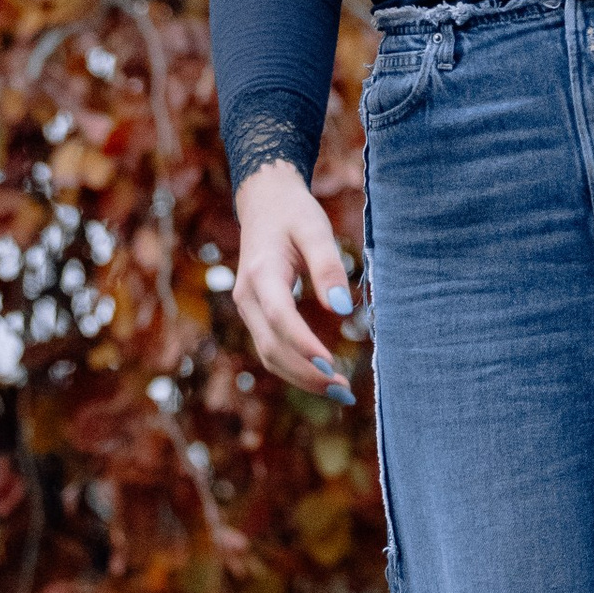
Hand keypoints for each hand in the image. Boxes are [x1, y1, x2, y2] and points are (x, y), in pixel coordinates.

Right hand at [232, 159, 355, 403]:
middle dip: (306, 373)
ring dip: (301, 377)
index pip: (280, 317)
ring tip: (340, 390)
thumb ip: (328, 266)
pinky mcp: (256, 315)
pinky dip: (295, 367)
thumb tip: (343, 309)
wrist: (264, 203)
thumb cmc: (293, 213)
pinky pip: (271, 349)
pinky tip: (323, 375)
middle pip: (271, 347)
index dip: (303, 344)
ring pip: (268, 354)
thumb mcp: (315, 229)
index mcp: (261, 273)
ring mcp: (247, 308)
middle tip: (346, 389)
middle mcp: (247, 296)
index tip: (332, 365)